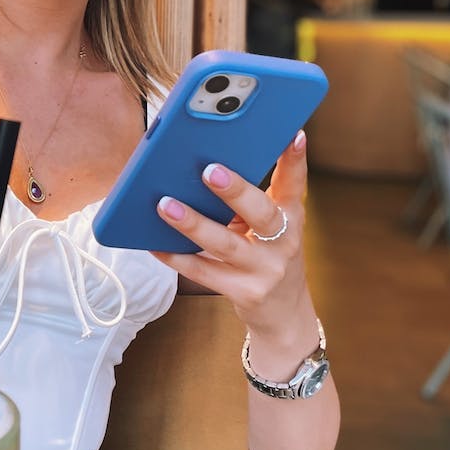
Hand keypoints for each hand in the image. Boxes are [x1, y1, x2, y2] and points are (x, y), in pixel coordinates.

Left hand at [152, 129, 311, 340]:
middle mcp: (283, 243)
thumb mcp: (272, 228)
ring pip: (225, 244)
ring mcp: (265, 270)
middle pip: (260, 213)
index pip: (295, 184)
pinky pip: (203, 272)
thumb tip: (202, 167)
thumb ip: (249, 202)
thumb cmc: (268, 257)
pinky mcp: (244, 293)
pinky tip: (154, 244)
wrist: (284, 314)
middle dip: (234, 190)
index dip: (295, 160)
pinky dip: (176, 257)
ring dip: (193, 224)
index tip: (292, 135)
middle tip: (208, 171)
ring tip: (165, 205)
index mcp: (290, 217)